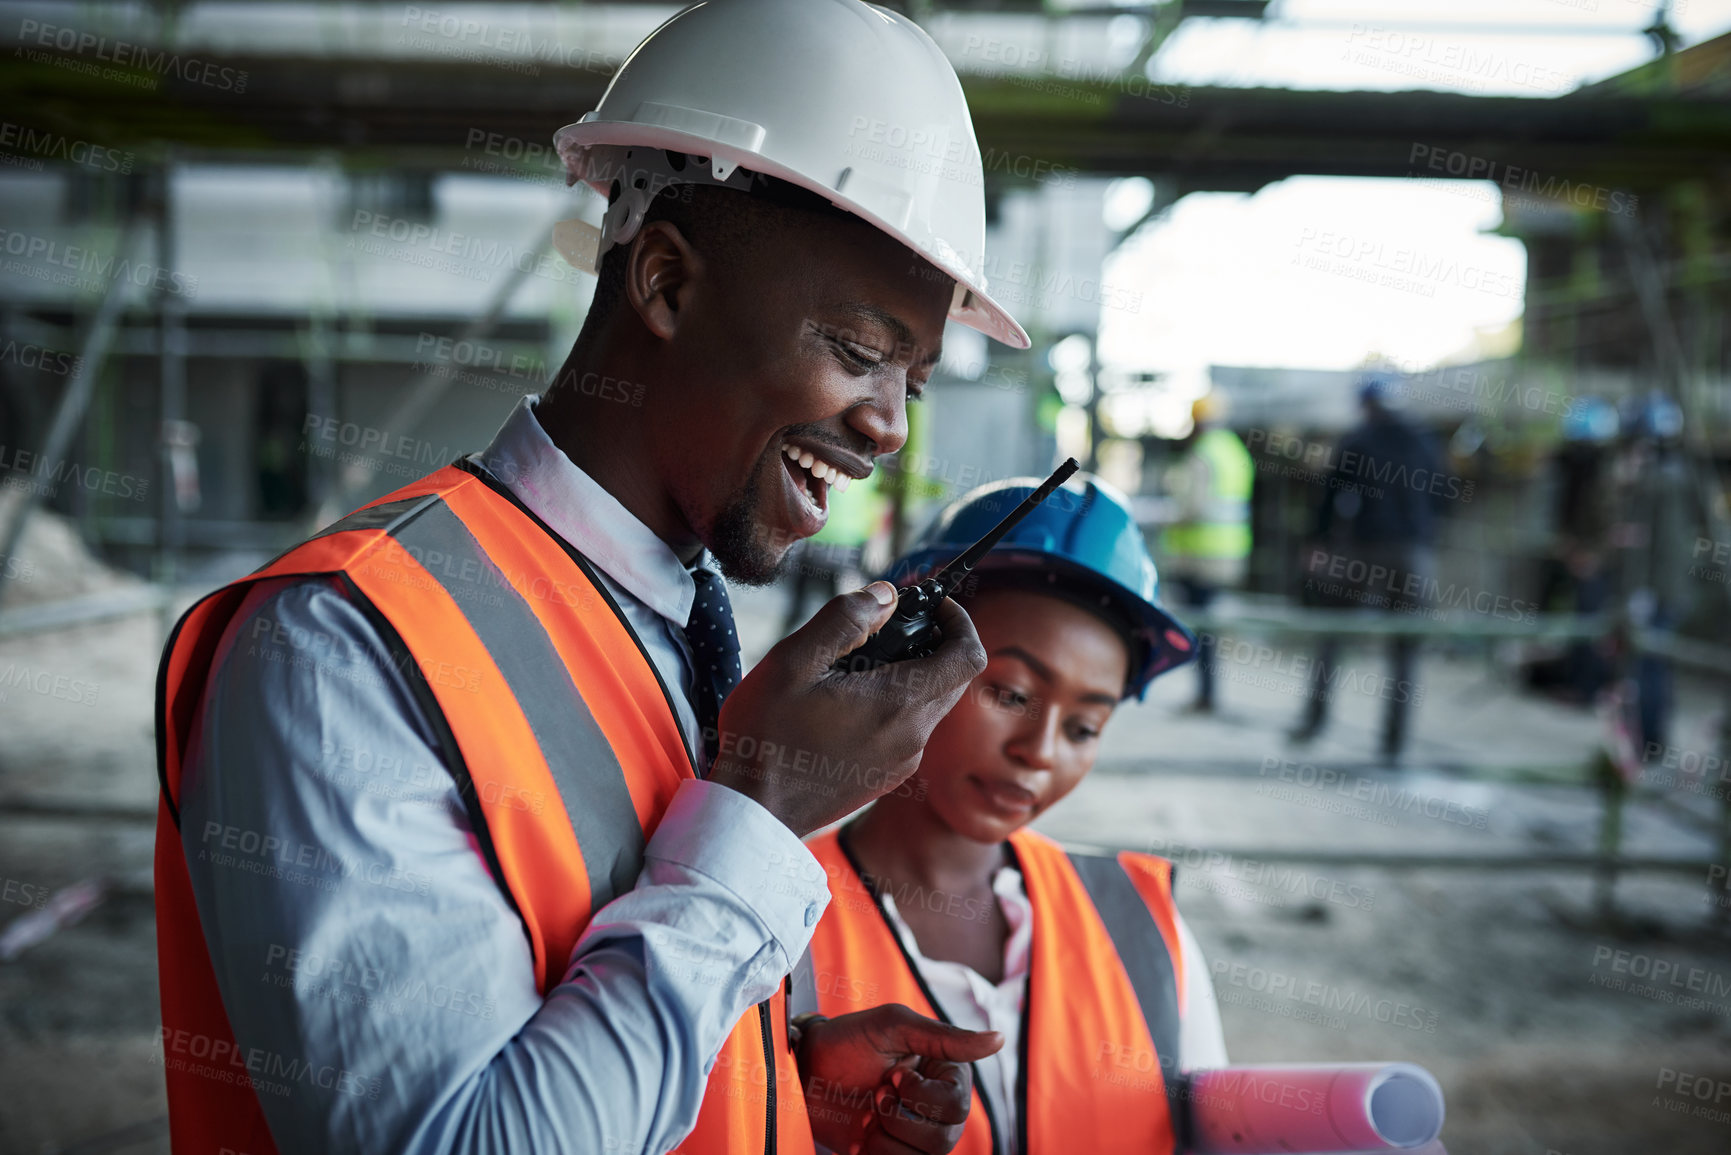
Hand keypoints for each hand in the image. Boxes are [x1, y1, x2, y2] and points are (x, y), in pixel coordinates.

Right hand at [708, 582, 985, 836]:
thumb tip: (885, 595)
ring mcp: (903, 762)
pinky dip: (895, 705)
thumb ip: (845, 619)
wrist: (753, 813)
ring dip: (911, 674)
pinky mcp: (887, 777)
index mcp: (899, 703)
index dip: (959, 621)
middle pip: (952, 678)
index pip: (967, 655)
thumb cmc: (767, 737)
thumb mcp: (793, 661)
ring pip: (931, 704)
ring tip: (855, 664)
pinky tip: (846, 702)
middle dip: (933, 643)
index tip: (931, 605)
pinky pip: (909, 730)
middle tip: (886, 626)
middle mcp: (913, 736)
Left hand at [796, 1004, 1001, 1154]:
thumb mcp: (894, 1026)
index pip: (957, 1105)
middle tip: (875, 1093)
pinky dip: (876, 1154)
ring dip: (886, 1138)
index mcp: (946, 1072)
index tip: (892, 1073)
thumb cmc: (848, 1040)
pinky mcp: (895, 1153)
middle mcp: (939, 1106)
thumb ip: (946, 1037)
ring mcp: (917, 1133)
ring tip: (867, 1114)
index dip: (920, 1096)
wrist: (804, 1071)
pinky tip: (862, 1135)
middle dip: (899, 1118)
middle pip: (944, 1138)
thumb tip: (1000, 1039)